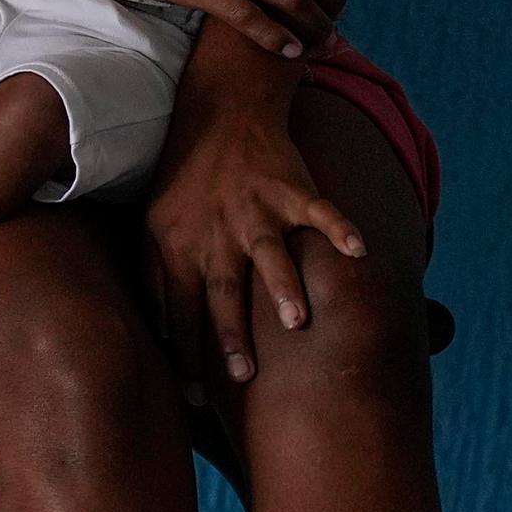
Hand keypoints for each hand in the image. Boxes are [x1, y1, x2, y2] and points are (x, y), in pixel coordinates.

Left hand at [144, 103, 366, 387]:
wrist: (217, 114)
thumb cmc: (182, 182)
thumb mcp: (152, 228)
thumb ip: (157, 279)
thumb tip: (159, 332)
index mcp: (180, 248)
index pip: (180, 310)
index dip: (184, 352)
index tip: (190, 397)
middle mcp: (216, 234)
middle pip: (220, 290)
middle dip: (230, 334)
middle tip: (241, 378)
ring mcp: (255, 210)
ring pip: (268, 253)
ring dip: (283, 286)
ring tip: (298, 322)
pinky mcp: (290, 188)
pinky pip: (318, 210)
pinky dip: (338, 227)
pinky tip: (359, 250)